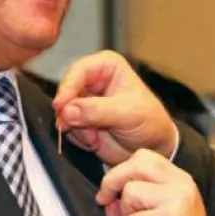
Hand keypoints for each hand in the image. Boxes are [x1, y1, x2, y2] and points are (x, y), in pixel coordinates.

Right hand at [54, 51, 177, 165]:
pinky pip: (67, 129)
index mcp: (107, 66)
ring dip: (76, 128)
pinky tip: (95, 141)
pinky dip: (78, 138)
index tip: (61, 106)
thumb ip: (98, 110)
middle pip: (66, 92)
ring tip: (96, 137)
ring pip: (64, 112)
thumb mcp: (128, 113)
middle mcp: (92, 81)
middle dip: (70, 113)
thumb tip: (68, 110)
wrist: (153, 148)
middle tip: (76, 127)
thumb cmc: (150, 122)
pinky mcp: (80, 121)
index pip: (79, 70)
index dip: (67, 87)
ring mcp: (84, 102)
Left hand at [98, 149, 214, 215]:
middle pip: (137, 164)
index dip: (121, 170)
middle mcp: (182, 185)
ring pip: (130, 193)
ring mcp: (176, 201)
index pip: (144, 157)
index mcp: (181, 181)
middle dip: (113, 181)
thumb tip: (106, 194)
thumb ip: (136, 200)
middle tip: (104, 200)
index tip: (111, 191)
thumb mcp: (157, 215)